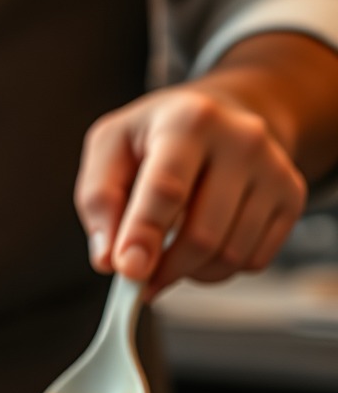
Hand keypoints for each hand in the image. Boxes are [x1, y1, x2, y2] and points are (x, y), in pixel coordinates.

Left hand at [74, 83, 306, 296]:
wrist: (219, 116)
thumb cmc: (153, 138)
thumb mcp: (109, 148)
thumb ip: (100, 201)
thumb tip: (110, 259)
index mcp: (188, 121)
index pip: (167, 188)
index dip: (144, 235)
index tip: (129, 271)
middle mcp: (241, 139)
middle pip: (202, 234)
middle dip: (163, 269)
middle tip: (138, 277)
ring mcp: (274, 168)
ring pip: (230, 255)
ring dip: (188, 272)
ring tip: (167, 253)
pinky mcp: (292, 196)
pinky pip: (253, 261)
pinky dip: (217, 270)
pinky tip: (199, 247)